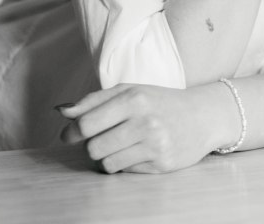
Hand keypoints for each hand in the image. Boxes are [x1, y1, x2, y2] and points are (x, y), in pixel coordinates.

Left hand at [58, 83, 227, 173]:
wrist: (202, 115)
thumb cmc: (159, 101)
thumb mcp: (129, 91)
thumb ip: (93, 101)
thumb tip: (60, 111)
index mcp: (133, 98)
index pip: (86, 123)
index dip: (71, 132)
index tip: (68, 135)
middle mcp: (144, 120)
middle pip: (93, 148)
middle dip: (91, 147)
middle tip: (101, 139)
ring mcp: (154, 144)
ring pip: (107, 164)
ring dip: (107, 158)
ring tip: (120, 146)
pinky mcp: (161, 164)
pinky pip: (125, 172)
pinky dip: (125, 164)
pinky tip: (137, 152)